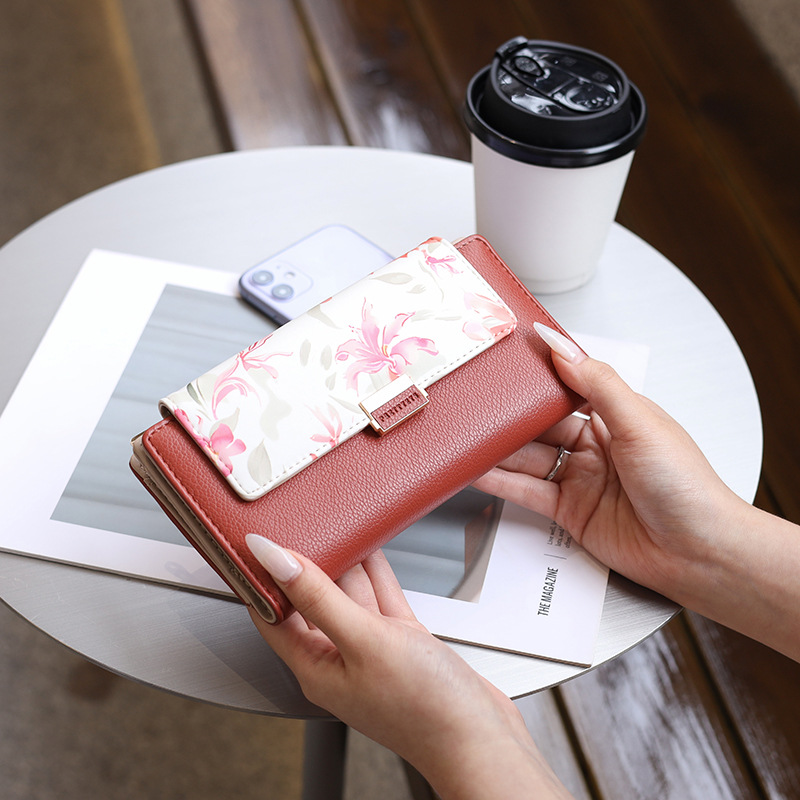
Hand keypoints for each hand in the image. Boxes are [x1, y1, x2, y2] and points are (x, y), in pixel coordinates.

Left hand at [245, 536, 572, 799]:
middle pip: (311, 599)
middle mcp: (339, 657)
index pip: (271, 614)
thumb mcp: (364, 641)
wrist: (480, 738)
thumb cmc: (424, 709)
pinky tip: (373, 549)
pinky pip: (380, 598)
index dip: (262, 577)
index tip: (259, 539)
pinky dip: (376, 573)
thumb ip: (319, 598)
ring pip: (349, 594)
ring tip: (336, 525)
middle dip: (308, 562)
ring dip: (345, 562)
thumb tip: (275, 560)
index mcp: (314, 666)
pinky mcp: (400, 642)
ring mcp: (371, 649)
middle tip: (303, 522)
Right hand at [474, 323, 749, 608]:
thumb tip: (561, 345)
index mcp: (617, 416)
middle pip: (540, 426)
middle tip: (479, 404)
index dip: (538, 377)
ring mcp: (580, 479)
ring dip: (500, 450)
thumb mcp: (639, 422)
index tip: (508, 361)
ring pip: (529, 458)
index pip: (567, 387)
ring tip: (470, 437)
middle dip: (511, 417)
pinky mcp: (567, 511)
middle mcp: (595, 446)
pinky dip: (501, 481)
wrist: (698, 554)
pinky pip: (526, 491)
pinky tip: (480, 471)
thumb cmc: (686, 488)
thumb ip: (596, 382)